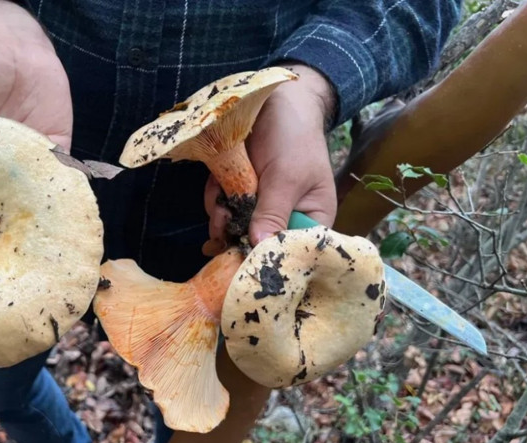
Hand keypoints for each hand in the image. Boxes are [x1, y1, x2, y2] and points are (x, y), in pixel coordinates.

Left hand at [205, 64, 337, 248]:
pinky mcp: (238, 193)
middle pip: (257, 245)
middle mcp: (285, 218)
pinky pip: (222, 208)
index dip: (267, 258)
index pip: (291, 253)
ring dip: (222, 215)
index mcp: (311, 220)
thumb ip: (273, 213)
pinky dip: (215, 198)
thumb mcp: (287, 177)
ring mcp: (259, 206)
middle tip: (223, 225)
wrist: (276, 99)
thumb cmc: (294, 136)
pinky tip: (216, 185)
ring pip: (234, 228)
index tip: (244, 259)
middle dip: (237, 236)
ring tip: (220, 201)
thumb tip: (260, 247)